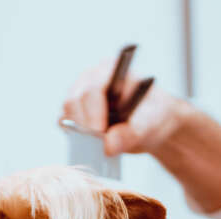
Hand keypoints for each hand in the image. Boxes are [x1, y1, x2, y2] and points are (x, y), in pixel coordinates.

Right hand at [61, 58, 190, 156]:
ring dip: (81, 133)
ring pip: (67, 114)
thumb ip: (132, 132)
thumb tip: (108, 145)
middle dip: (86, 126)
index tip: (101, 133)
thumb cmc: (153, 114)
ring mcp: (80, 94)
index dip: (93, 112)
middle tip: (101, 144)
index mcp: (112, 71)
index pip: (92, 89)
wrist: (151, 124)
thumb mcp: (151, 122)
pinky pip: (67, 125)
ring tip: (101, 143)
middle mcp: (91, 79)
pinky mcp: (76, 112)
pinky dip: (76, 137)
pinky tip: (93, 142)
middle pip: (74, 101)